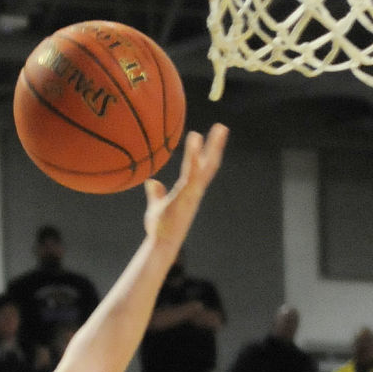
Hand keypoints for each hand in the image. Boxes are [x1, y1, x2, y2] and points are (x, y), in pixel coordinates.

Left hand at [143, 125, 227, 252]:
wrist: (162, 244)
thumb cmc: (160, 229)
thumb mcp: (157, 207)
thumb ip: (156, 194)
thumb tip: (151, 182)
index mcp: (189, 192)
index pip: (200, 169)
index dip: (204, 154)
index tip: (206, 139)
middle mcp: (195, 191)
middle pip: (210, 164)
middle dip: (216, 146)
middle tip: (222, 127)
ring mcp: (193, 192)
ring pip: (206, 165)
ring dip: (213, 146)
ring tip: (220, 127)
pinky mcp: (188, 194)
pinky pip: (192, 170)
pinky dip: (194, 154)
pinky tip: (196, 137)